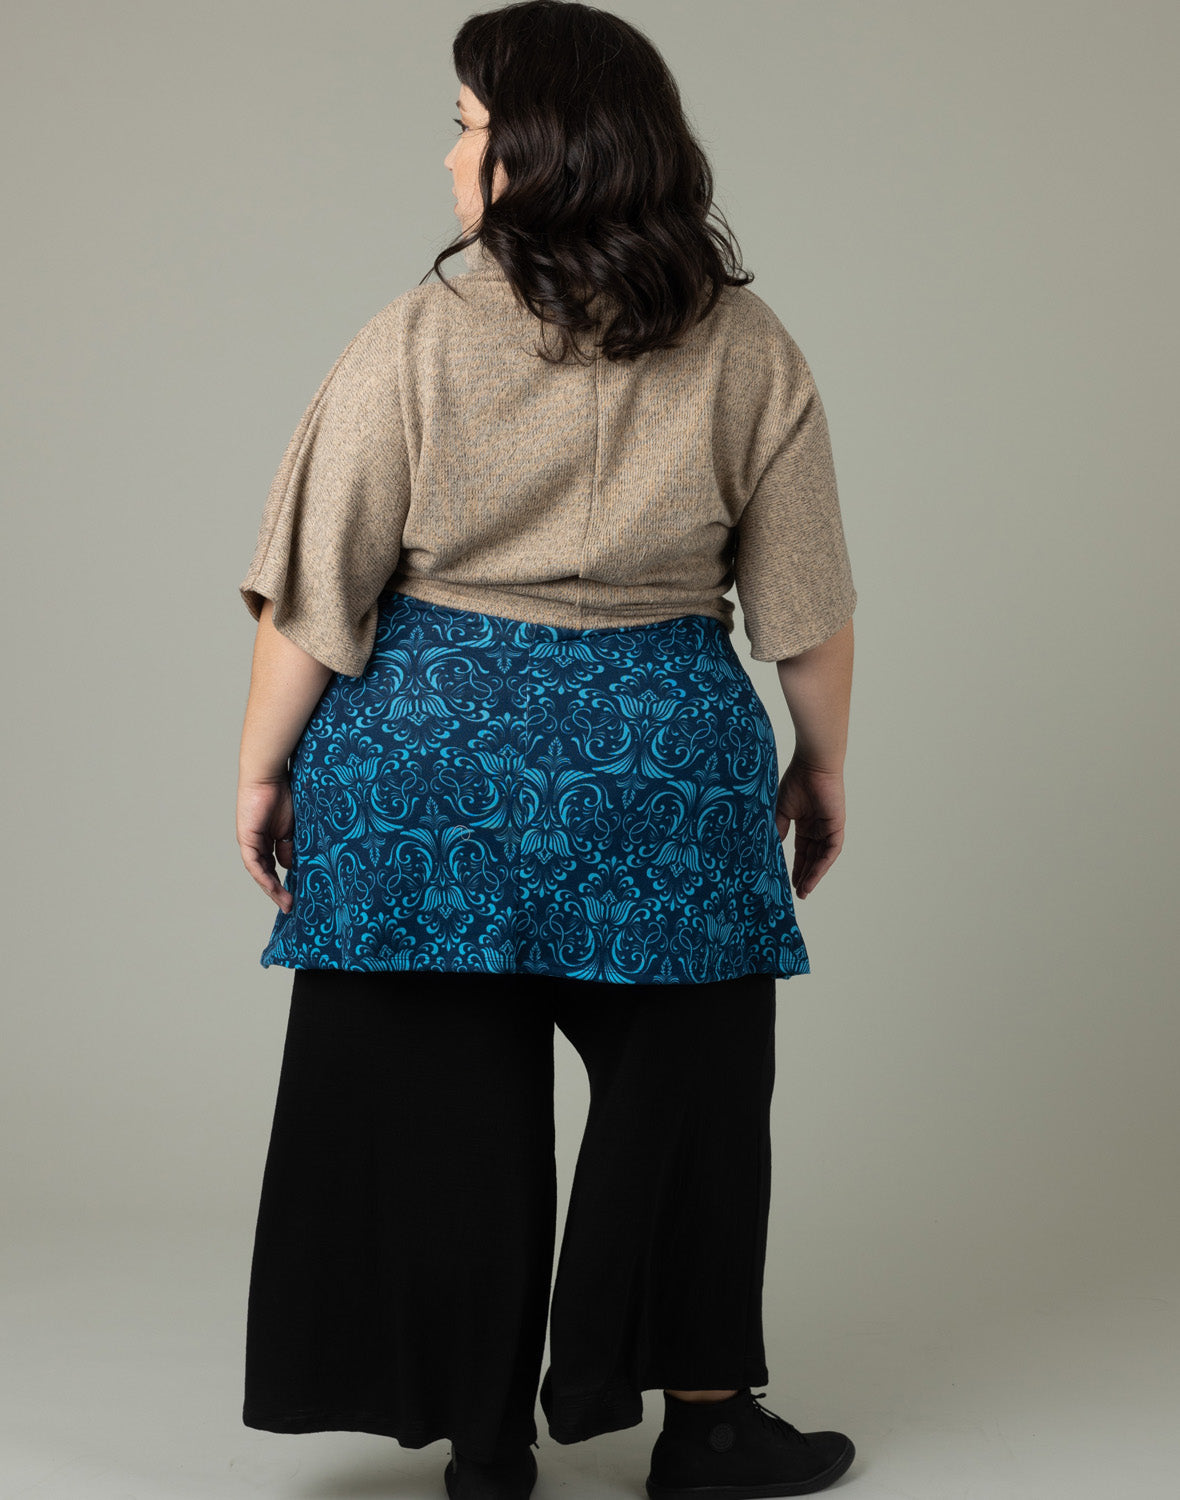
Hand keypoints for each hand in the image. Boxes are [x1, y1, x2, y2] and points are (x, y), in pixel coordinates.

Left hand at [237, 773, 294, 912]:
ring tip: (286, 902)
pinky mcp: (247, 839)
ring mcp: (250, 841)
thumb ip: (290, 845)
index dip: (284, 879)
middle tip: (291, 905)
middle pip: (267, 872)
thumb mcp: (292, 826)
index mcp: (269, 837)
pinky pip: (255, 864)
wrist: (269, 776)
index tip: (297, 894)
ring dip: (272, 889)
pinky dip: (264, 877)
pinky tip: (273, 888)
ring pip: (260, 871)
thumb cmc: (283, 793)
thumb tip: (289, 866)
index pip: (275, 864)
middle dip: (278, 890)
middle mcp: (257, 842)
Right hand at [773, 752, 845, 899]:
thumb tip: (772, 849)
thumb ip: (778, 829)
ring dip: (813, 875)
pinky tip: (812, 877)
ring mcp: (828, 828)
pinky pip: (830, 852)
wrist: (812, 766)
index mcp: (805, 823)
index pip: (801, 850)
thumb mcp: (781, 810)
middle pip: (811, 857)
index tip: (786, 881)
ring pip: (821, 858)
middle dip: (804, 875)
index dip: (795, 866)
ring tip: (803, 891)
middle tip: (796, 893)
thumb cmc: (796, 782)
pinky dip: (821, 866)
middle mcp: (818, 828)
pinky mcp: (837, 827)